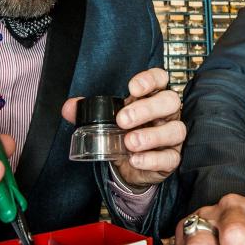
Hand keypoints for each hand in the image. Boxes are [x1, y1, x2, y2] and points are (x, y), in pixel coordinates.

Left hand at [61, 67, 183, 189]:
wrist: (130, 165)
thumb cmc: (124, 133)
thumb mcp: (106, 120)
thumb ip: (86, 112)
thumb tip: (68, 108)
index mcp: (152, 97)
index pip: (160, 79)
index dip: (150, 80)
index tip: (132, 88)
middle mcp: (168, 114)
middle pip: (170, 102)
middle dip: (147, 109)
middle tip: (123, 120)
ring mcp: (173, 136)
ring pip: (175, 130)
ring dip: (152, 136)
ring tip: (129, 142)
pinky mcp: (172, 158)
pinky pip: (171, 158)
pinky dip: (152, 159)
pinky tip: (135, 160)